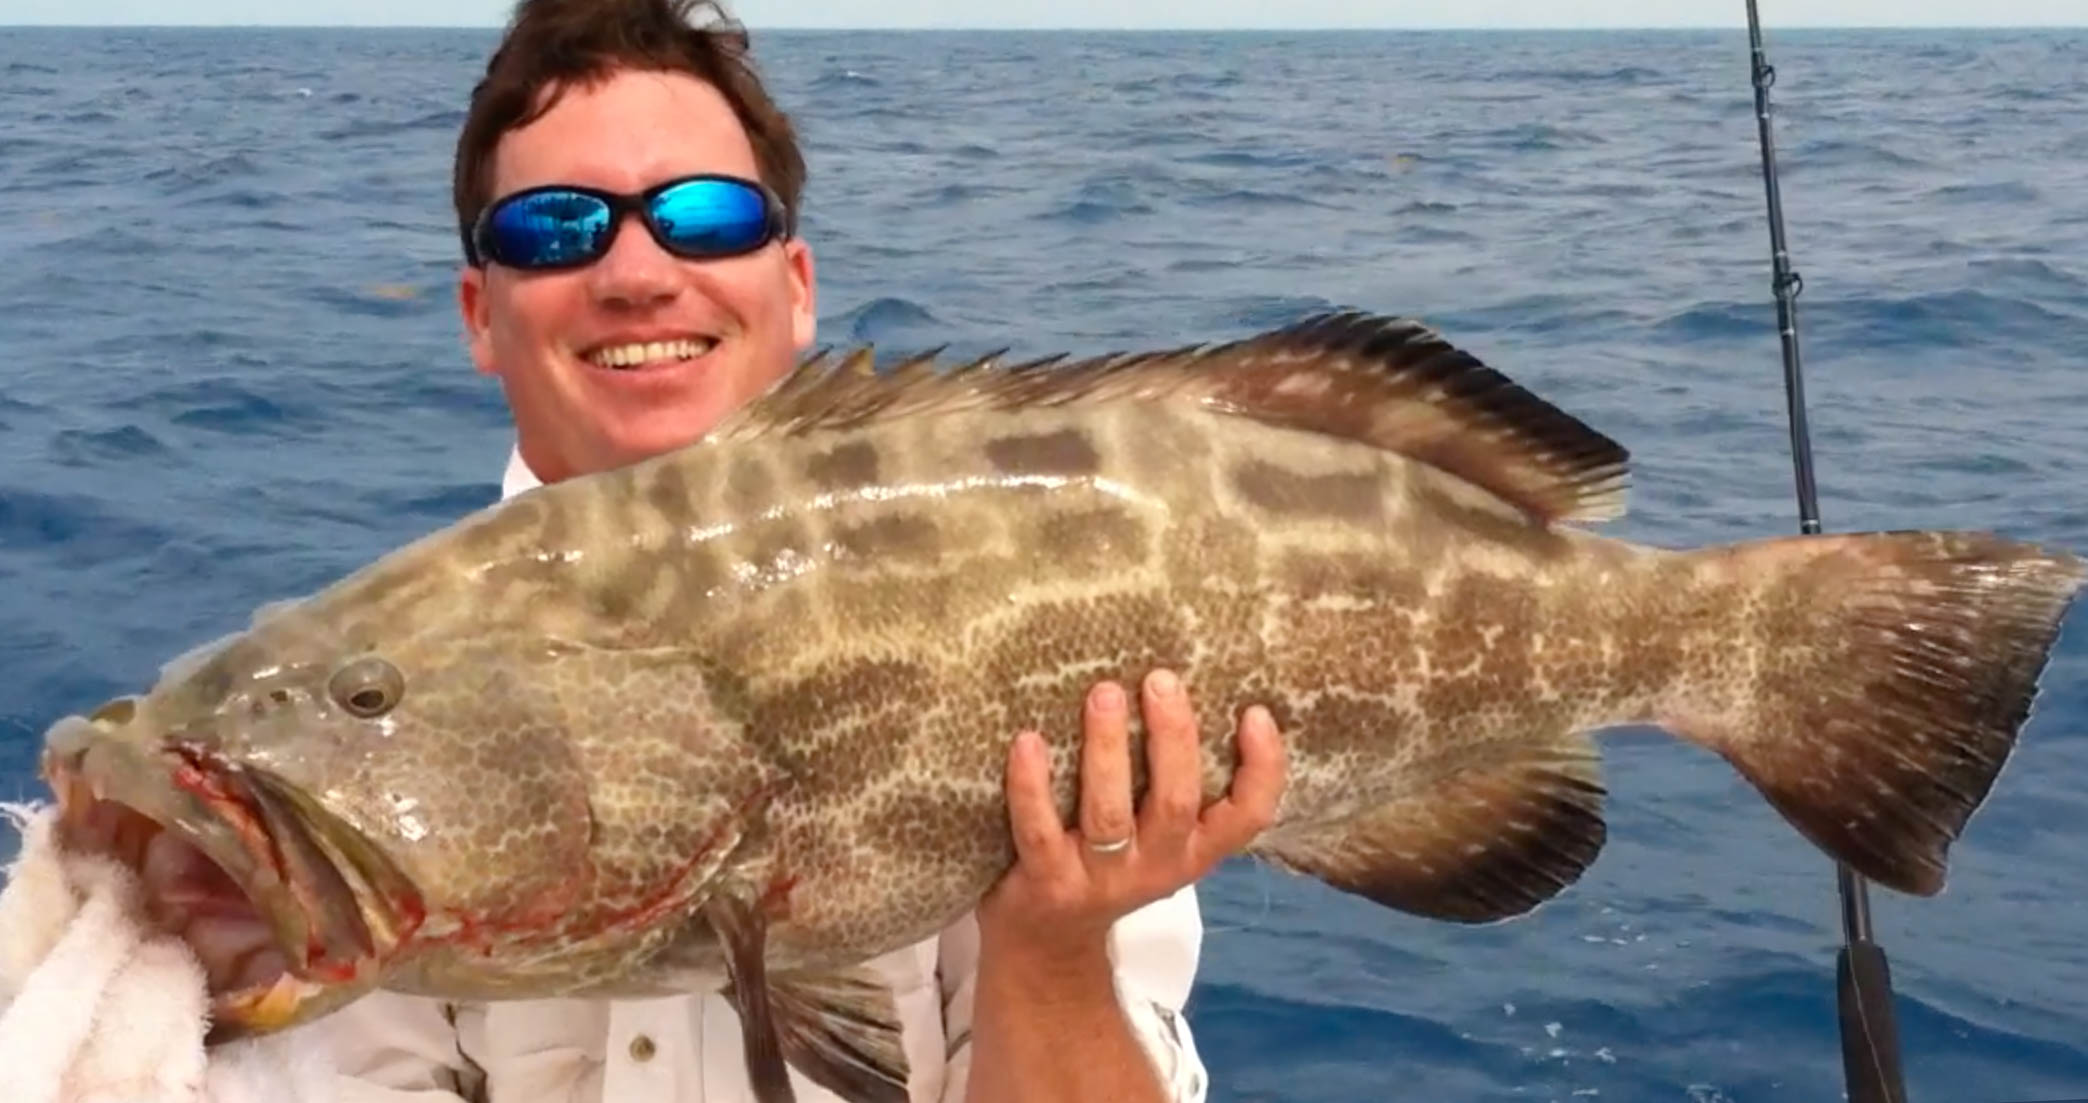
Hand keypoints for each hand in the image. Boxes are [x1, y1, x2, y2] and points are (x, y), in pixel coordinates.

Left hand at [975, 668, 1286, 962]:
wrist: (1048, 944)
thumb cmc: (1110, 863)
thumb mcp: (1158, 836)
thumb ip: (1170, 780)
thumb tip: (1173, 684)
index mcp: (1193, 851)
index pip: (1248, 817)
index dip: (1262, 769)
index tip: (1255, 713)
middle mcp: (1155, 867)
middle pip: (1176, 803)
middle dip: (1172, 738)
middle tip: (1161, 681)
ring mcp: (1100, 879)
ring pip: (1109, 815)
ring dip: (1107, 750)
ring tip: (1104, 694)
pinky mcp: (1046, 883)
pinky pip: (1038, 830)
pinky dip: (1031, 785)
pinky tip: (1027, 741)